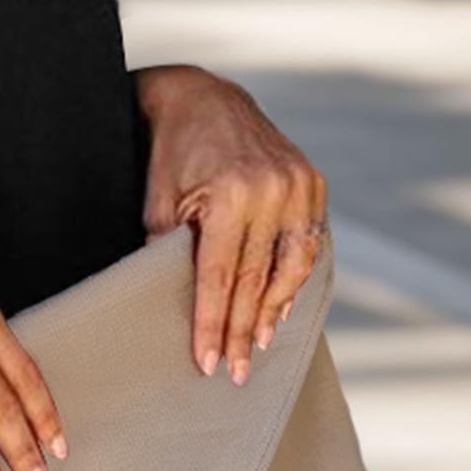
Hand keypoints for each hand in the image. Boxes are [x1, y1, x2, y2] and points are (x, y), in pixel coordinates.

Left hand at [132, 63, 328, 382]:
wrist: (201, 98)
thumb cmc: (170, 155)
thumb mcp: (158, 203)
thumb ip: (168, 253)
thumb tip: (172, 311)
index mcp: (230, 195)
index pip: (221, 277)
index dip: (214, 324)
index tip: (209, 362)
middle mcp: (272, 189)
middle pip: (258, 279)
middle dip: (245, 330)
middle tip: (237, 373)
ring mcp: (299, 183)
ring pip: (293, 265)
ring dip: (276, 309)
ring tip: (261, 344)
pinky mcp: (312, 181)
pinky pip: (308, 241)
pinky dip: (294, 276)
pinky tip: (280, 305)